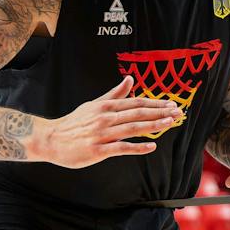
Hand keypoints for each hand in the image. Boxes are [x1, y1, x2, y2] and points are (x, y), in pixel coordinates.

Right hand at [32, 76, 181, 167]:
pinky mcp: (99, 150)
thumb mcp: (94, 105)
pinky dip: (137, 147)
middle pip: (138, 113)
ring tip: (170, 124)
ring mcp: (102, 134)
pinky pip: (122, 148)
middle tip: (178, 113)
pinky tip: (151, 146)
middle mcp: (106, 118)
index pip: (136, 103)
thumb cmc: (74, 123)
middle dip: (160, 112)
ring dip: (153, 125)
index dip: (155, 103)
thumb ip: (114, 94)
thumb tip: (130, 79)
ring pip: (133, 128)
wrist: (51, 139)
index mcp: (106, 106)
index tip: (172, 104)